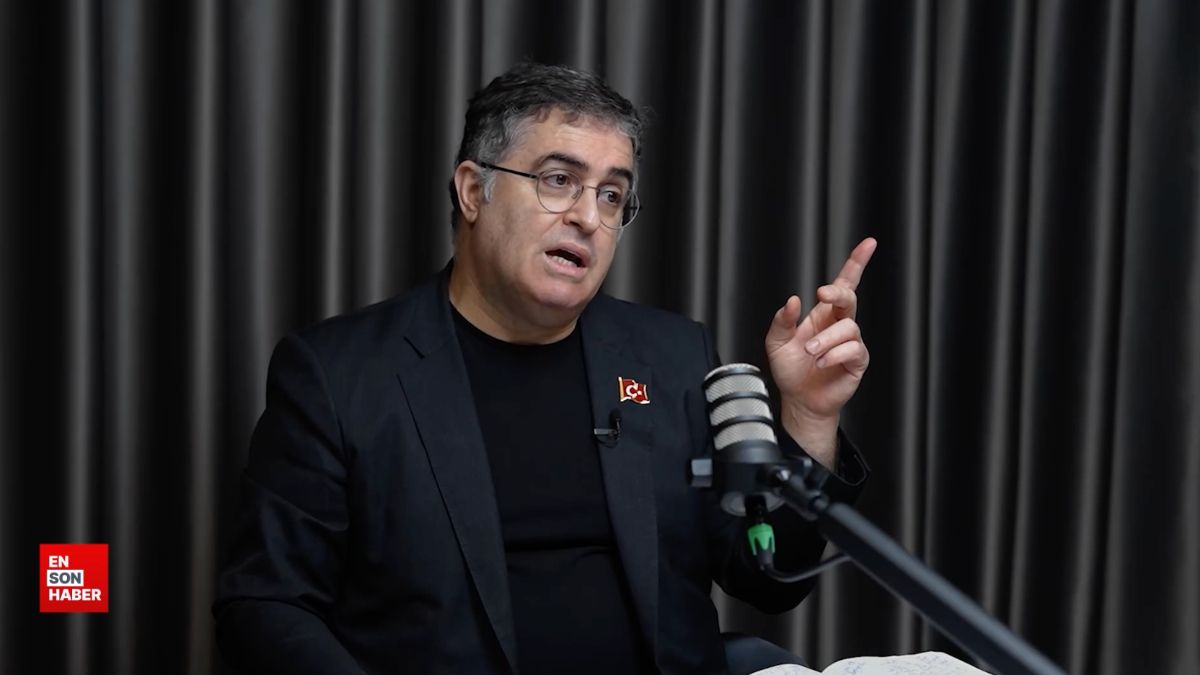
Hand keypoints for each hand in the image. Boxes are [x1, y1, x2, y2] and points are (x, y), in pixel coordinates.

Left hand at [764, 238, 876, 466]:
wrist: (799, 400)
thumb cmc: (790, 370)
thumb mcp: (776, 342)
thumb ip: (782, 320)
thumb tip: (793, 300)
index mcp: (823, 315)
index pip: (843, 284)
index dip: (857, 263)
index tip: (869, 243)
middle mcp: (839, 325)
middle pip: (850, 298)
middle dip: (839, 292)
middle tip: (823, 294)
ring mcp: (850, 343)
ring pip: (848, 327)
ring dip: (826, 338)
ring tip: (810, 352)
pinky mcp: (857, 361)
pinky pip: (853, 350)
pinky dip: (834, 354)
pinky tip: (821, 362)